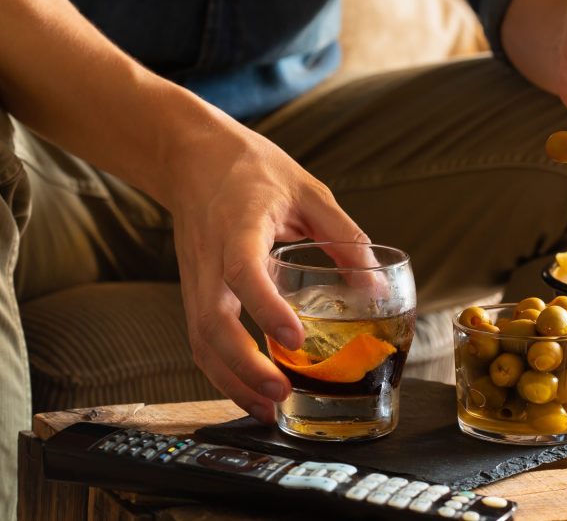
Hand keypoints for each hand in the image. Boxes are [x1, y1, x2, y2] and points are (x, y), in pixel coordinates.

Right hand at [157, 102, 367, 422]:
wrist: (191, 156)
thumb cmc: (250, 169)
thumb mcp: (307, 190)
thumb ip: (343, 235)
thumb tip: (376, 286)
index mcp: (238, 225)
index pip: (243, 272)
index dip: (265, 308)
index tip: (295, 338)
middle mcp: (209, 257)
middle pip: (211, 321)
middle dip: (244, 365)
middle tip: (282, 392)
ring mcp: (195, 277)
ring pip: (200, 339)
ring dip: (231, 380)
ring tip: (270, 409)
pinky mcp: (193, 291)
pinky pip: (200, 339)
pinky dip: (221, 372)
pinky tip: (250, 392)